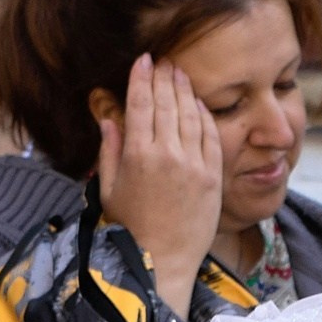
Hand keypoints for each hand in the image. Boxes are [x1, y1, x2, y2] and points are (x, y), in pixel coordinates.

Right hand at [96, 54, 224, 320]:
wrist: (163, 261)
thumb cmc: (130, 227)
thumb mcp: (109, 189)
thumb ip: (110, 151)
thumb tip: (109, 120)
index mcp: (137, 155)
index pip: (140, 103)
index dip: (141, 77)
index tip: (142, 61)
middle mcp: (167, 154)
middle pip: (166, 102)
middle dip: (164, 77)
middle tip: (163, 62)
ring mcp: (193, 164)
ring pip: (190, 114)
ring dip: (185, 90)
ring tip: (180, 73)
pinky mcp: (212, 176)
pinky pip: (210, 135)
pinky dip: (204, 115)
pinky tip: (198, 104)